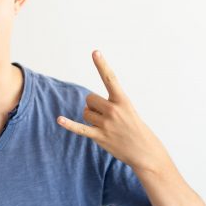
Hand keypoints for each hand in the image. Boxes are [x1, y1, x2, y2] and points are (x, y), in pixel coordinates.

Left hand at [56, 50, 168, 171]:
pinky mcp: (100, 137)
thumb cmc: (135, 129)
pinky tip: (59, 119)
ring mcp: (106, 124)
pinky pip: (80, 128)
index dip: (102, 65)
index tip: (95, 52)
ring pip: (85, 113)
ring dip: (91, 119)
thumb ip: (108, 105)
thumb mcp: (128, 110)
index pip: (110, 78)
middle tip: (106, 117)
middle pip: (89, 99)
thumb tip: (87, 107)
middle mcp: (114, 110)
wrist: (145, 152)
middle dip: (93, 106)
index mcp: (123, 100)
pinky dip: (69, 124)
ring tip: (106, 127)